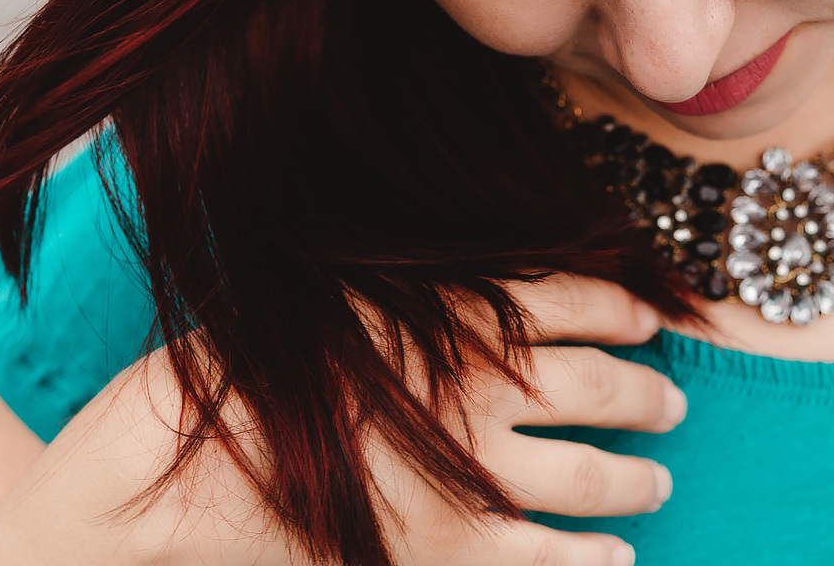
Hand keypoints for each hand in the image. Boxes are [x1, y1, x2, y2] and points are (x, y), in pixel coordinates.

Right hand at [0, 275, 682, 565]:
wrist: (162, 507)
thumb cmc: (212, 399)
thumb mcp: (301, 318)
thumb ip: (391, 306)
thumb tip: (463, 295)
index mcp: (430, 321)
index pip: (556, 296)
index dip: (614, 301)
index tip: (648, 311)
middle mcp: (468, 396)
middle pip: (593, 387)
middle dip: (645, 391)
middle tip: (672, 399)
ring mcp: (469, 483)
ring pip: (592, 474)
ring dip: (636, 474)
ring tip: (658, 478)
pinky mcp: (452, 560)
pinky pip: (555, 563)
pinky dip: (596, 559)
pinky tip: (616, 559)